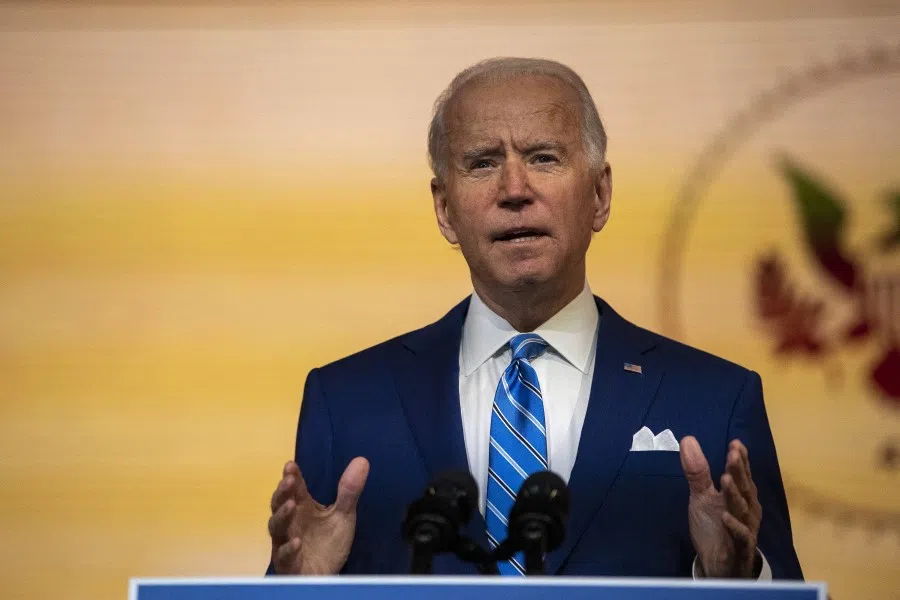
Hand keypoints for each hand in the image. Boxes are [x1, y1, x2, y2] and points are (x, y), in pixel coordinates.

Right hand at [268, 457, 369, 574]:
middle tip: (289, 480)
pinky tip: (297, 542)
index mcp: (302, 508)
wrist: (326, 575)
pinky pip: (284, 554)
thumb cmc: (329, 543)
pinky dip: (289, 547)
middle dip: (283, 492)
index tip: (291, 464)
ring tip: (291, 504)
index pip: (295, 489)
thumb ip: (349, 491)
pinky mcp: (287, 563)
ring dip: (282, 515)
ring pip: (277, 527)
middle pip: (279, 504)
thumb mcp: (343, 515)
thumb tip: (362, 460)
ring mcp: (285, 542)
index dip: (291, 476)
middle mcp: (290, 522)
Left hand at [680, 437, 761, 577]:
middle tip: (733, 454)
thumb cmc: (714, 526)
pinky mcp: (740, 548)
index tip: (735, 443)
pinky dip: (734, 527)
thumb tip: (688, 439)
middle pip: (743, 488)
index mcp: (739, 495)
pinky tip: (725, 517)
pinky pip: (740, 536)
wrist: (717, 563)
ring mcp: (745, 528)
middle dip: (738, 471)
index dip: (740, 459)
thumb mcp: (701, 496)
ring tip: (725, 479)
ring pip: (742, 509)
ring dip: (734, 494)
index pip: (741, 474)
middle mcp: (747, 509)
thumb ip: (697, 471)